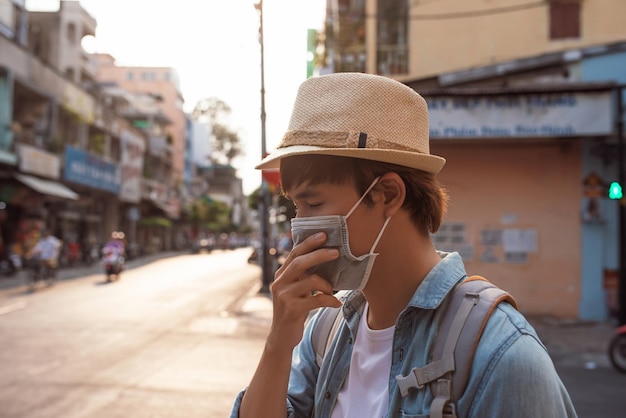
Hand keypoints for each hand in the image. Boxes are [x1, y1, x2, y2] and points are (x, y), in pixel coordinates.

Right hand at [267, 232, 340, 351]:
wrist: (282, 336)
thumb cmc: (294, 309)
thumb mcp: (296, 290)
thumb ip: (303, 275)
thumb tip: (324, 257)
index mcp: (281, 275)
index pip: (294, 254)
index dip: (308, 243)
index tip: (323, 235)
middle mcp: (279, 283)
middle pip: (300, 263)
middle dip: (319, 255)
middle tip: (336, 252)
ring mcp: (284, 296)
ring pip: (311, 281)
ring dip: (327, 285)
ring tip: (332, 291)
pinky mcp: (292, 309)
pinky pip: (316, 300)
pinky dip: (330, 300)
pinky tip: (336, 304)